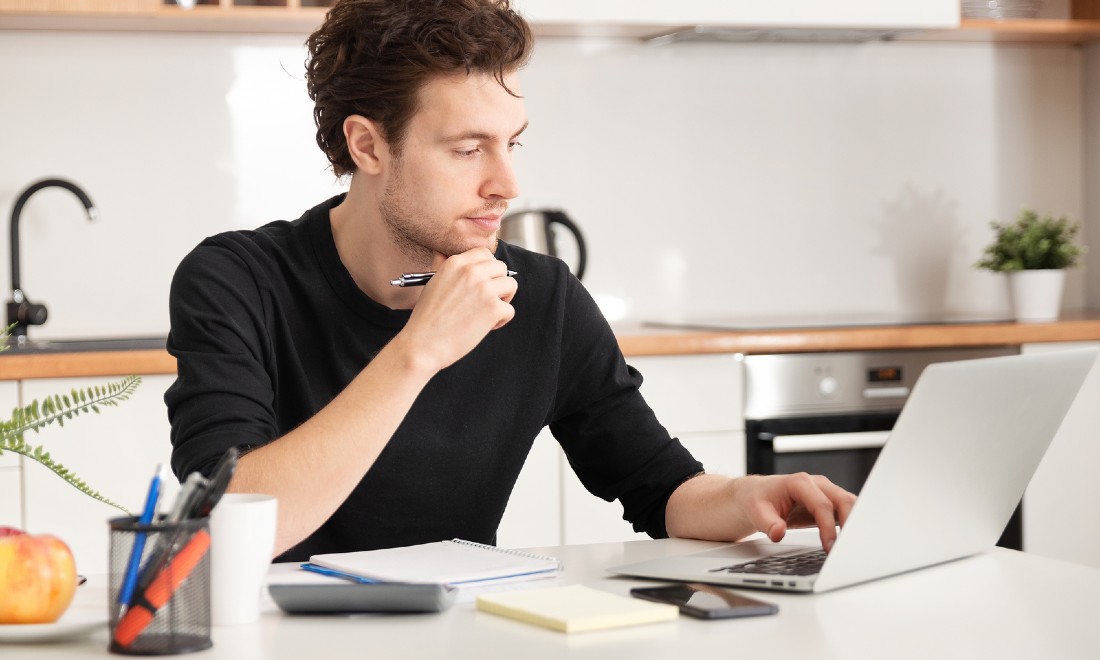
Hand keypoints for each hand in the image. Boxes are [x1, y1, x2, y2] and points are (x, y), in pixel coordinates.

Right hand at [399, 248, 517, 371]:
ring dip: (503, 299)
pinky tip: (485, 327)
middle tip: (486, 300)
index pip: (485, 253)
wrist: (423, 344)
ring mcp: (484, 289)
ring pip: (511, 285)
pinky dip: (500, 321)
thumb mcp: (431, 282)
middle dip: (497, 283)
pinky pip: (510, 310)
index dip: (488, 268)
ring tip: (487, 312)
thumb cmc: (426, 318)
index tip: (483, 282)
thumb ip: (442, 265)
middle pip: (502, 268)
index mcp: (455, 263)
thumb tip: (445, 253)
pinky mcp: (494, 308)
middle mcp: (472, 272)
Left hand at [732, 473, 856, 551]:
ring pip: (849, 504)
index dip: (828, 527)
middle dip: (850, 524)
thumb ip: (767, 523)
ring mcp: (825, 492)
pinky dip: (851, 524)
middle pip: (843, 500)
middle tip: (847, 549)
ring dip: (854, 524)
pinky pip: (846, 511)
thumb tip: (778, 533)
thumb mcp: (756, 511)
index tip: (829, 546)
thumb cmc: (757, 499)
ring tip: (852, 547)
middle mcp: (816, 484)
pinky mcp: (828, 502)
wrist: (756, 494)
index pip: (822, 505)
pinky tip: (850, 541)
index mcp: (800, 483)